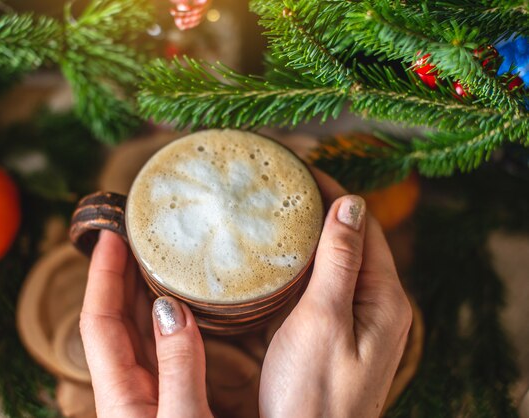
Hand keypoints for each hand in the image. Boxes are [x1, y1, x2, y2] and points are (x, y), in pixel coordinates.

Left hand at [80, 230, 212, 417]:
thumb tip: (172, 308)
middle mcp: (127, 389)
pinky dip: (167, 318)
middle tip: (133, 235)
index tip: (110, 238)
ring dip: (142, 292)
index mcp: (118, 394)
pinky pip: (162, 348)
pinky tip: (176, 303)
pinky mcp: (171, 402)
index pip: (100, 321)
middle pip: (115, 320)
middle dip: (119, 274)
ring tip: (152, 256)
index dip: (103, 275)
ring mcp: (148, 395)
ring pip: (139, 332)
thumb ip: (179, 366)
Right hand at [259, 170, 412, 417]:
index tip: (301, 169)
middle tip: (284, 186)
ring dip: (314, 236)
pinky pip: (329, 286)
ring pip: (340, 263)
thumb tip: (352, 204)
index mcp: (385, 299)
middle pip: (354, 241)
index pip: (364, 226)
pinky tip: (284, 260)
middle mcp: (380, 306)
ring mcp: (361, 322)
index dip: (335, 193)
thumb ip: (341, 261)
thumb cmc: (313, 392)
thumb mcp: (325, 320)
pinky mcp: (340, 335)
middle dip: (323, 209)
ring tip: (281, 213)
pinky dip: (308, 265)